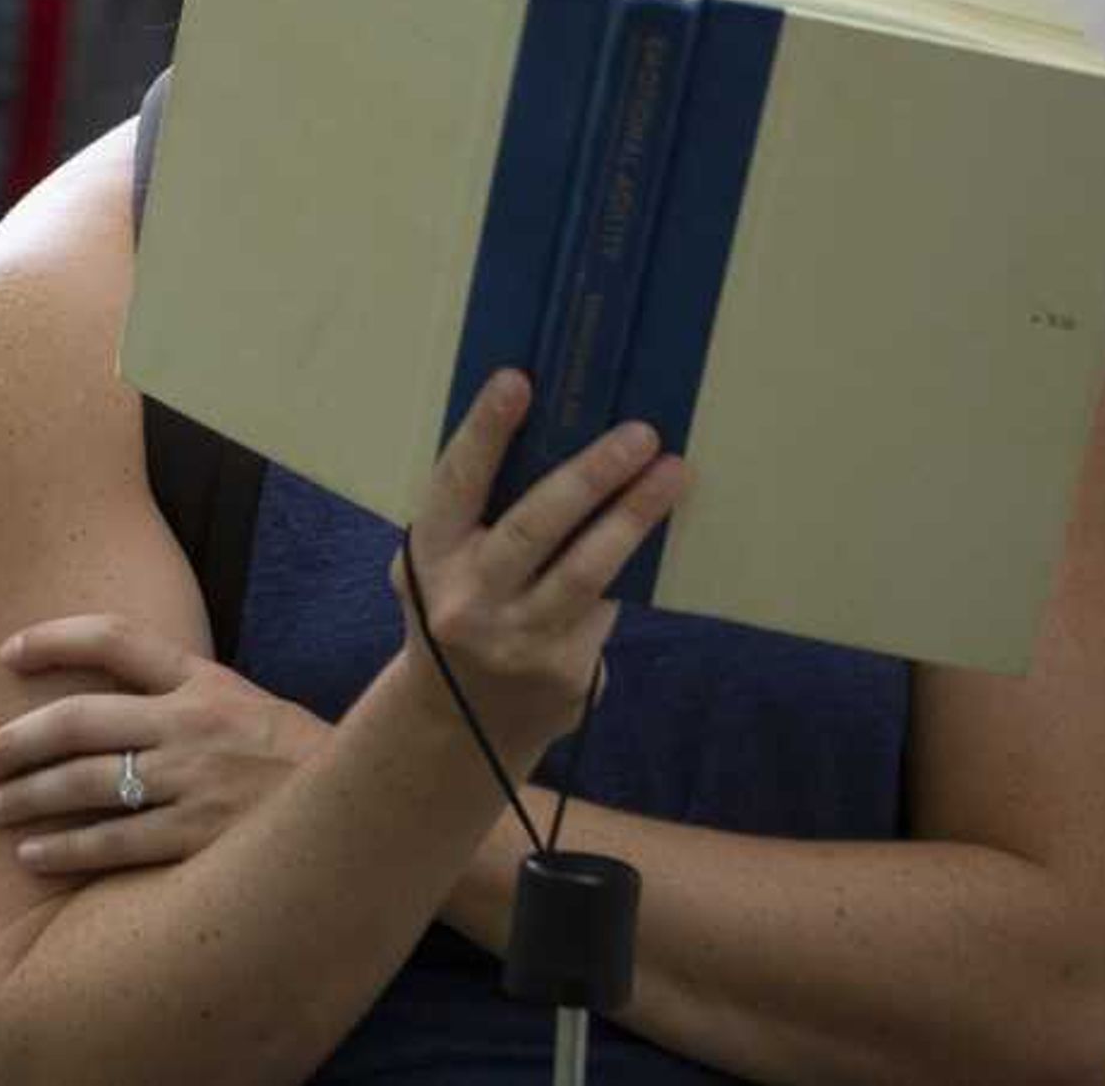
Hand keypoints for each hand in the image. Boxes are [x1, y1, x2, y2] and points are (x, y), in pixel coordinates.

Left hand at [0, 613, 327, 877]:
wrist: (373, 821)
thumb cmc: (304, 769)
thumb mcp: (251, 710)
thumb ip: (188, 702)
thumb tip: (113, 702)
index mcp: (208, 683)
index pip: (117, 639)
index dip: (54, 638)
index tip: (6, 652)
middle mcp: (194, 726)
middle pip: (79, 720)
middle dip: (17, 739)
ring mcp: (197, 784)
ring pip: (85, 784)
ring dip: (28, 796)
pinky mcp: (201, 841)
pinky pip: (116, 843)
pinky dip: (67, 848)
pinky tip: (33, 854)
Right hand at [395, 372, 687, 774]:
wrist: (460, 725)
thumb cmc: (459, 610)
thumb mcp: (440, 566)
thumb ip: (474, 518)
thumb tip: (548, 435)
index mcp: (429, 556)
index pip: (456, 484)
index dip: (485, 432)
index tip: (518, 380)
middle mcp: (467, 599)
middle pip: (535, 526)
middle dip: (592, 475)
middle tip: (641, 433)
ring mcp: (517, 640)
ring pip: (586, 569)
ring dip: (635, 516)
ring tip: (675, 473)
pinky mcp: (564, 671)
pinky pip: (606, 605)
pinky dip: (632, 564)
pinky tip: (662, 530)